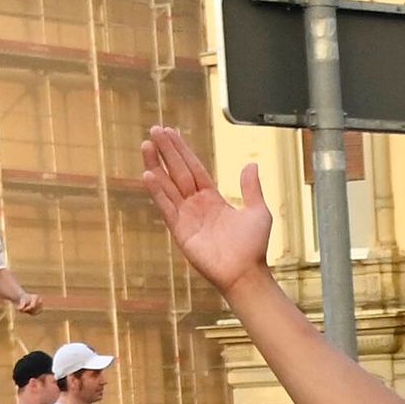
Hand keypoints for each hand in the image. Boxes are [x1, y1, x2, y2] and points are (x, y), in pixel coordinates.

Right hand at [135, 125, 278, 289]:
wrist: (246, 273)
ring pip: (168, 185)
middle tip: (154, 130)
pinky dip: (157, 192)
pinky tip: (148, 174)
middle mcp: (197, 205)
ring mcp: (187, 217)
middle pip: (178, 171)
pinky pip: (167, 207)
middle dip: (167, 151)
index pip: (194, 168)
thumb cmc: (253, 248)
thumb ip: (251, 188)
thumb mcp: (257, 211)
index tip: (171, 133)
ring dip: (156, 165)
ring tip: (146, 145)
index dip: (182, 150)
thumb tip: (250, 165)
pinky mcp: (181, 230)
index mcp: (212, 198)